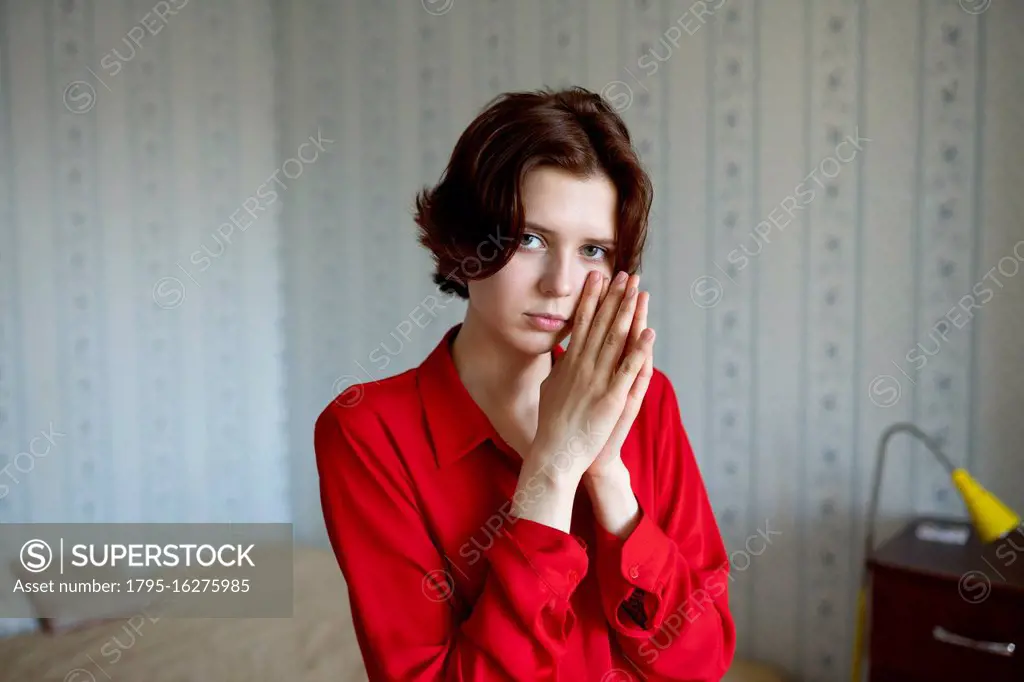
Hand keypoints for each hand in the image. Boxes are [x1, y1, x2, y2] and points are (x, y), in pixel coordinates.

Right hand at [527, 269, 654, 485]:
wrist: (555, 454)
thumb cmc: (551, 425)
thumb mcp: (549, 389)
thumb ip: (558, 370)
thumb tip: (560, 355)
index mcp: (569, 363)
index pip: (582, 322)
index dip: (592, 298)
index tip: (598, 277)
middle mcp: (583, 367)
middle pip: (602, 325)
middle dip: (614, 297)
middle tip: (625, 274)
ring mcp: (597, 381)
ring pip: (616, 340)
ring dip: (628, 314)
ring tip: (638, 292)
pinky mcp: (611, 399)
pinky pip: (628, 370)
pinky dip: (639, 351)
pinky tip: (649, 333)